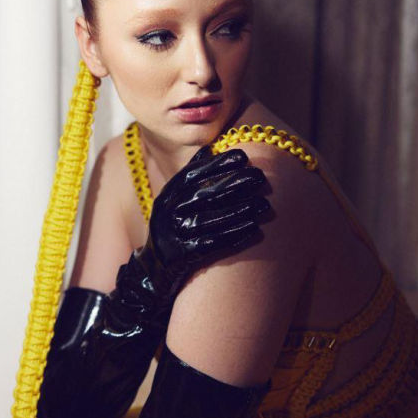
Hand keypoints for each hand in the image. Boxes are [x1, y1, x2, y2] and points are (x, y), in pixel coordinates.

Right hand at [128, 144, 270, 305]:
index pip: (192, 174)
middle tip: (260, 177)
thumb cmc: (173, 228)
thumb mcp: (174, 201)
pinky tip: (254, 230)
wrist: (152, 270)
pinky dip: (234, 236)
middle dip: (234, 184)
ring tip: (264, 205)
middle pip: (203, 195)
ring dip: (239, 211)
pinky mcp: (182, 257)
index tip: (242, 156)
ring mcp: (173, 235)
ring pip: (210, 220)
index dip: (217, 164)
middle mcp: (167, 213)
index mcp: (167, 195)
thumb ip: (190, 177)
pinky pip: (211, 245)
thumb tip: (209, 147)